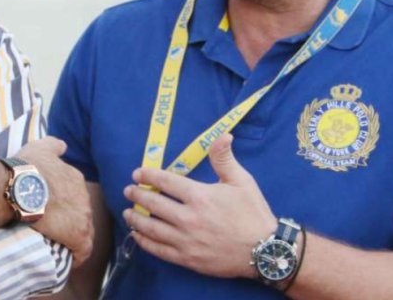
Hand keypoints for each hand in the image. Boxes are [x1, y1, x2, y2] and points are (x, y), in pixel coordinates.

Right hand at [15, 137, 93, 265]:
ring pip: (84, 231)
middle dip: (72, 222)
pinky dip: (78, 256)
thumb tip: (63, 145)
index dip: (67, 205)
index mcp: (75, 178)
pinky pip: (83, 250)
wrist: (19, 187)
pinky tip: (71, 260)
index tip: (57, 211)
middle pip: (81, 213)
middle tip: (57, 230)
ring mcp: (82, 215)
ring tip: (62, 247)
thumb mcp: (40, 148)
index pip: (76, 195)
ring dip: (75, 239)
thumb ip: (54, 145)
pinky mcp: (77, 234)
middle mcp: (83, 196)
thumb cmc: (26, 168)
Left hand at [122, 134, 276, 278]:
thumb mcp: (242, 181)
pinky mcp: (188, 259)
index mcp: (199, 196)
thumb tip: (223, 135)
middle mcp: (189, 218)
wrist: (265, 251)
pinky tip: (137, 236)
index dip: (148, 176)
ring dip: (136, 219)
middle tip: (128, 191)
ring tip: (127, 212)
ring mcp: (187, 240)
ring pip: (152, 228)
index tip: (137, 173)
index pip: (165, 181)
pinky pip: (159, 250)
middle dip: (137, 195)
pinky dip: (144, 242)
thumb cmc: (253, 213)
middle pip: (153, 204)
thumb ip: (224, 158)